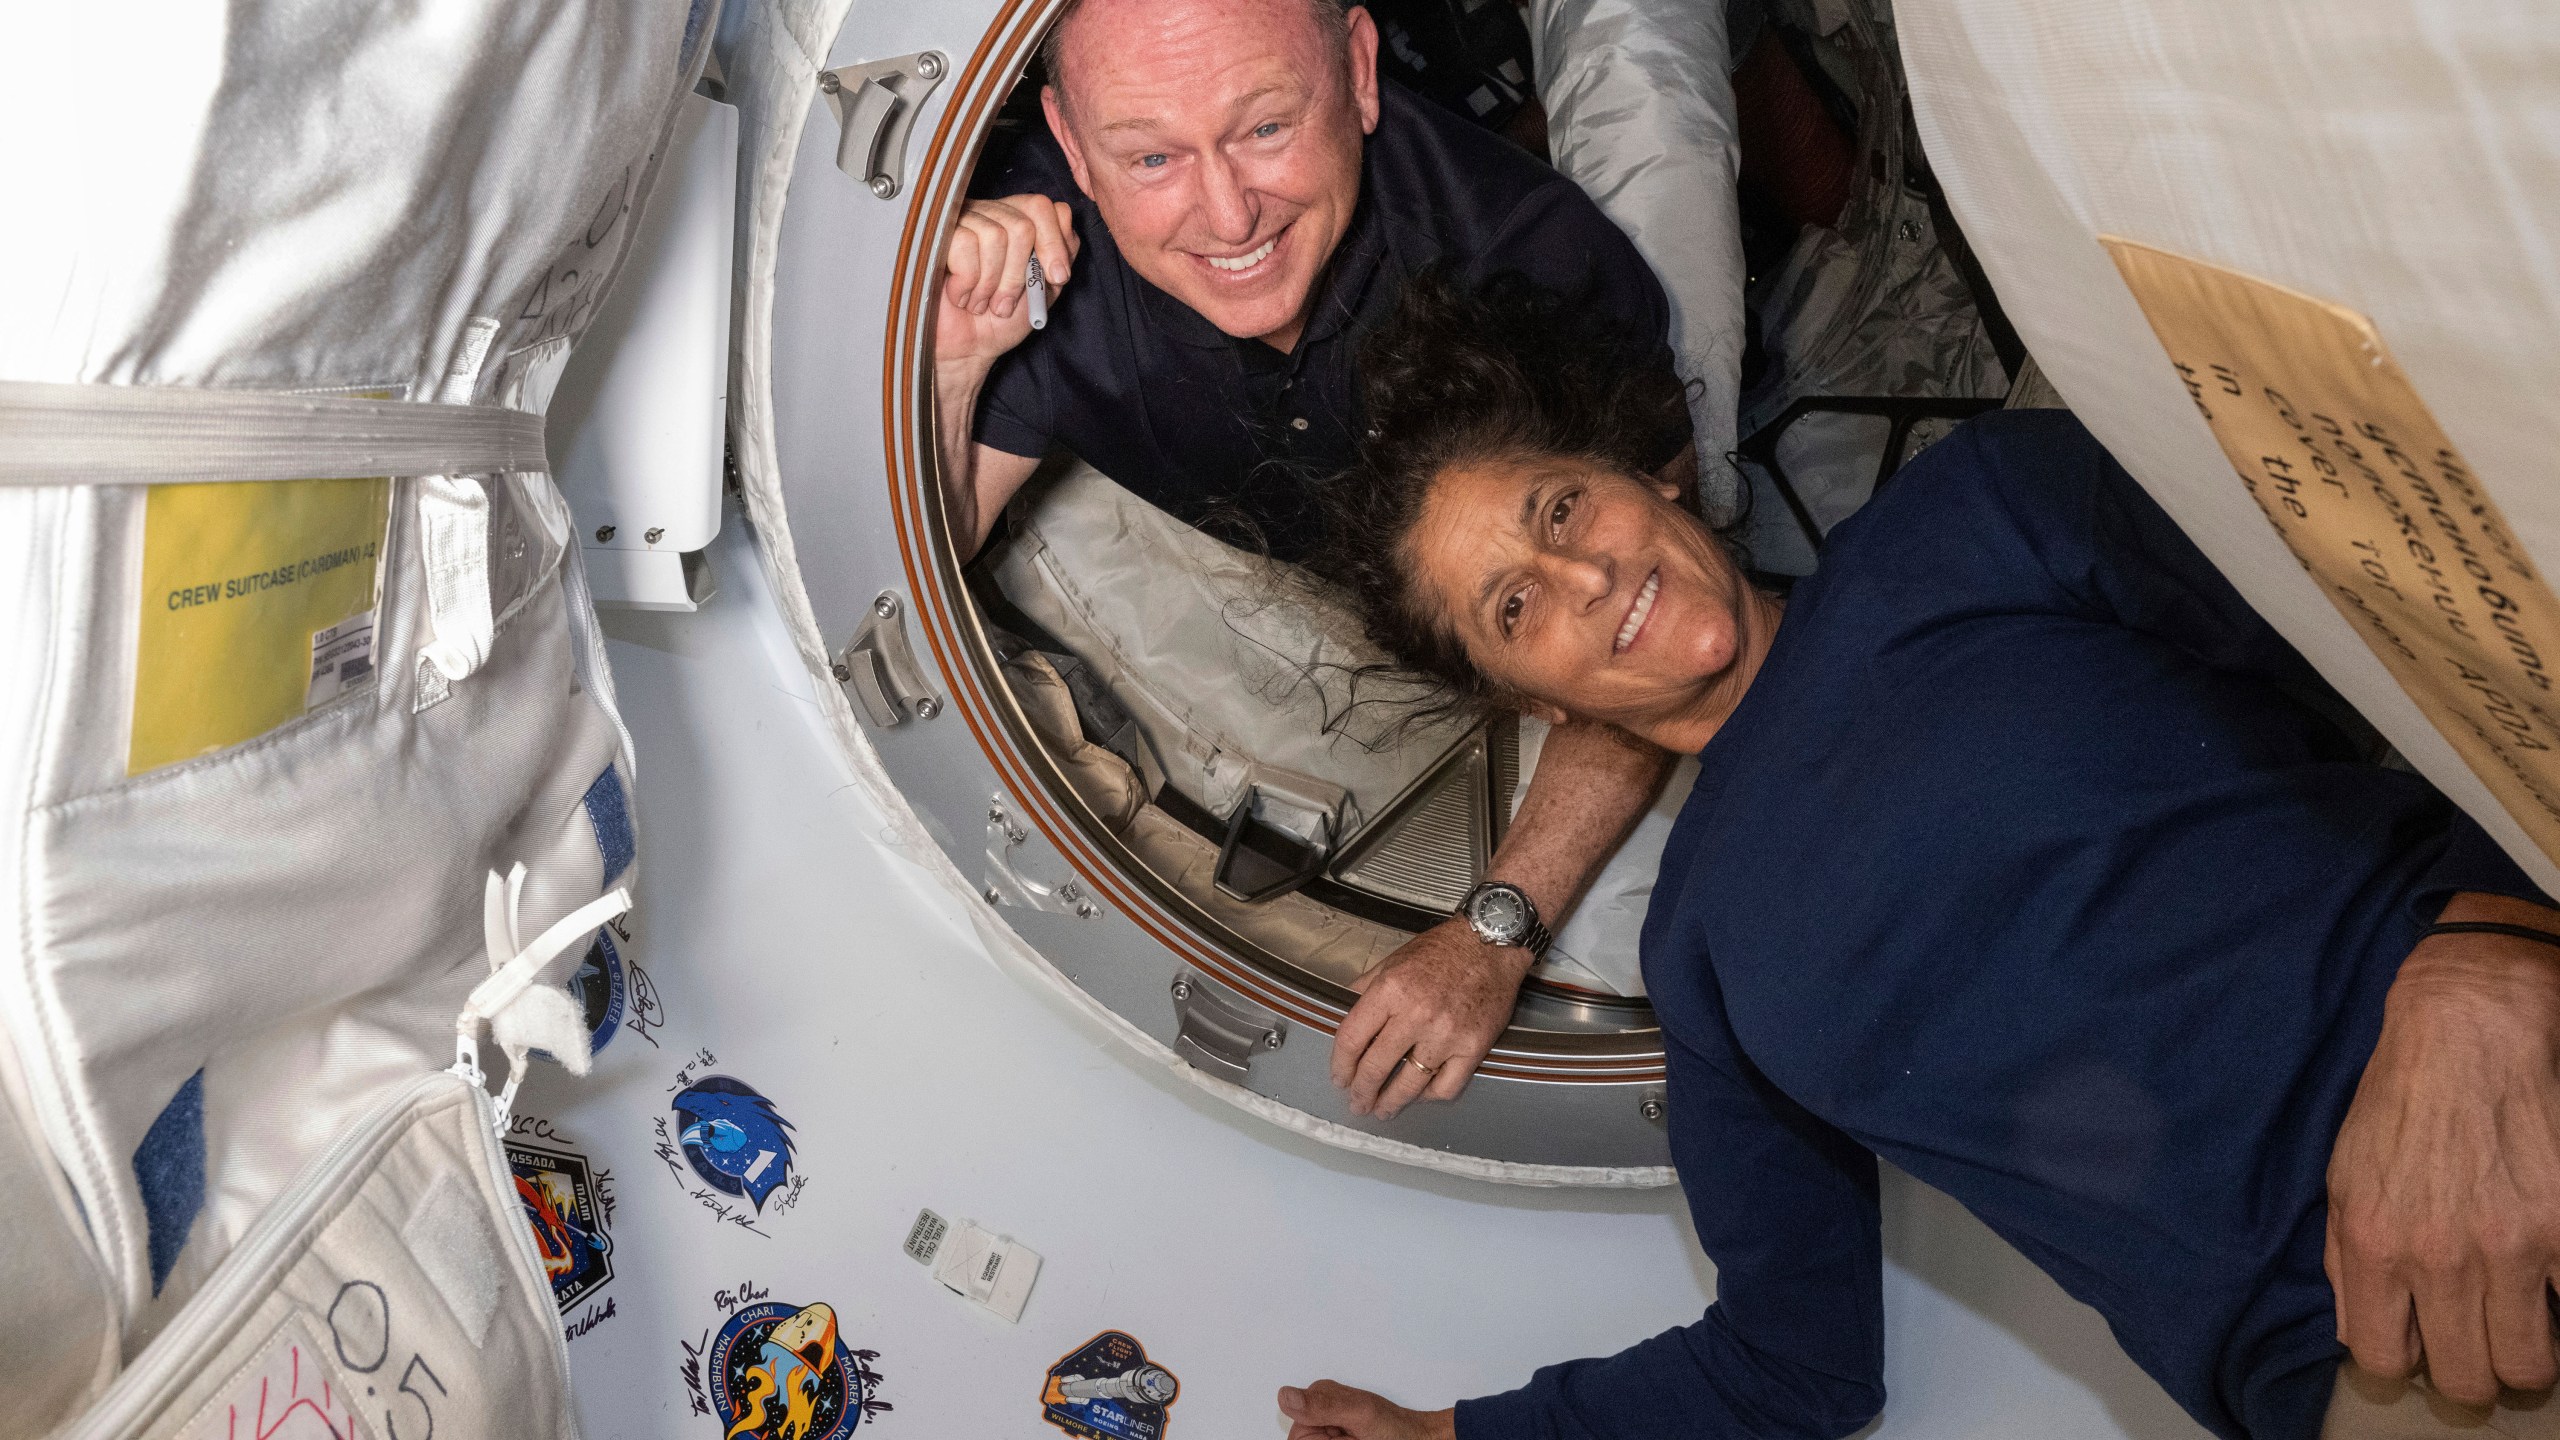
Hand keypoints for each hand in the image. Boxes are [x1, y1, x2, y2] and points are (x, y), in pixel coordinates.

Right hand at [937, 194, 1077, 371]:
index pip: (1043, 207)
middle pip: (1021, 226)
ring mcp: (962, 221)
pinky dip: (967, 281)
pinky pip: (964, 243)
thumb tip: (1065, 217)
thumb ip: (1061, 254)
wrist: (967, 348)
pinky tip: (960, 296)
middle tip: (1004, 303)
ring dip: (991, 283)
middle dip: (1018, 275)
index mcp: (1017, 222)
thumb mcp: (1045, 289)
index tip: (1056, 278)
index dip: (1054, 243)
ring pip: (994, 235)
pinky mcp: (937, 235)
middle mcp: (990, 215)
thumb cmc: (1002, 319)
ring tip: (981, 302)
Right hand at [1278, 1381, 1455, 1439]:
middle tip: (1354, 1439)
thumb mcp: (1360, 1414)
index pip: (1297, 1434)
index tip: (1340, 1436)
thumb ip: (1322, 1406)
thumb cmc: (1397, 1429)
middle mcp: (1321, 1412)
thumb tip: (1285, 1395)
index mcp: (1320, 1397)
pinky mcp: (1338, 1438)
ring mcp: (1331, 1429)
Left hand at [1331, 919, 1529, 1118]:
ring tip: (1382, 1109)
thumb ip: (1365, 989)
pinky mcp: (1473, 1047)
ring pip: (1409, 1084)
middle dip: (1361, 1091)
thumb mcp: (1392, 961)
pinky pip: (1446, 1086)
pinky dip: (1429, 1096)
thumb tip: (1343, 1013)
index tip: (1339, 1078)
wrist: (1491, 944)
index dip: (1340, 1065)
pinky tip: (1419, 1095)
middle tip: (1357, 1103)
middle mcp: (1416, 1015)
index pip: (1352, 1039)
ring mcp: (1447, 1035)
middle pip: (1376, 1067)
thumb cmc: (1441, 951)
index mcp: (1390, 991)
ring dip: (1391, 1102)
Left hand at [2326, 917, 2559, 1405]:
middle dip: (2470, 1370)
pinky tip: (2543, 1273)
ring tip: (2517, 1320)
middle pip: (2466, 1378)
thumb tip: (2356, 1331)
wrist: (2466, 1034)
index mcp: (2374, 1245)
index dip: (2403, 1362)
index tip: (2419, 1346)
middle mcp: (2440, 1256)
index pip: (2382, 1359)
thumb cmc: (2397, 1103)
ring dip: (2522, 1352)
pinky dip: (2558, 1300)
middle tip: (2477, 1341)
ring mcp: (2511, 1247)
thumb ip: (2344, 1259)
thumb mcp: (2342, 1177)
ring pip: (2527, 1363)